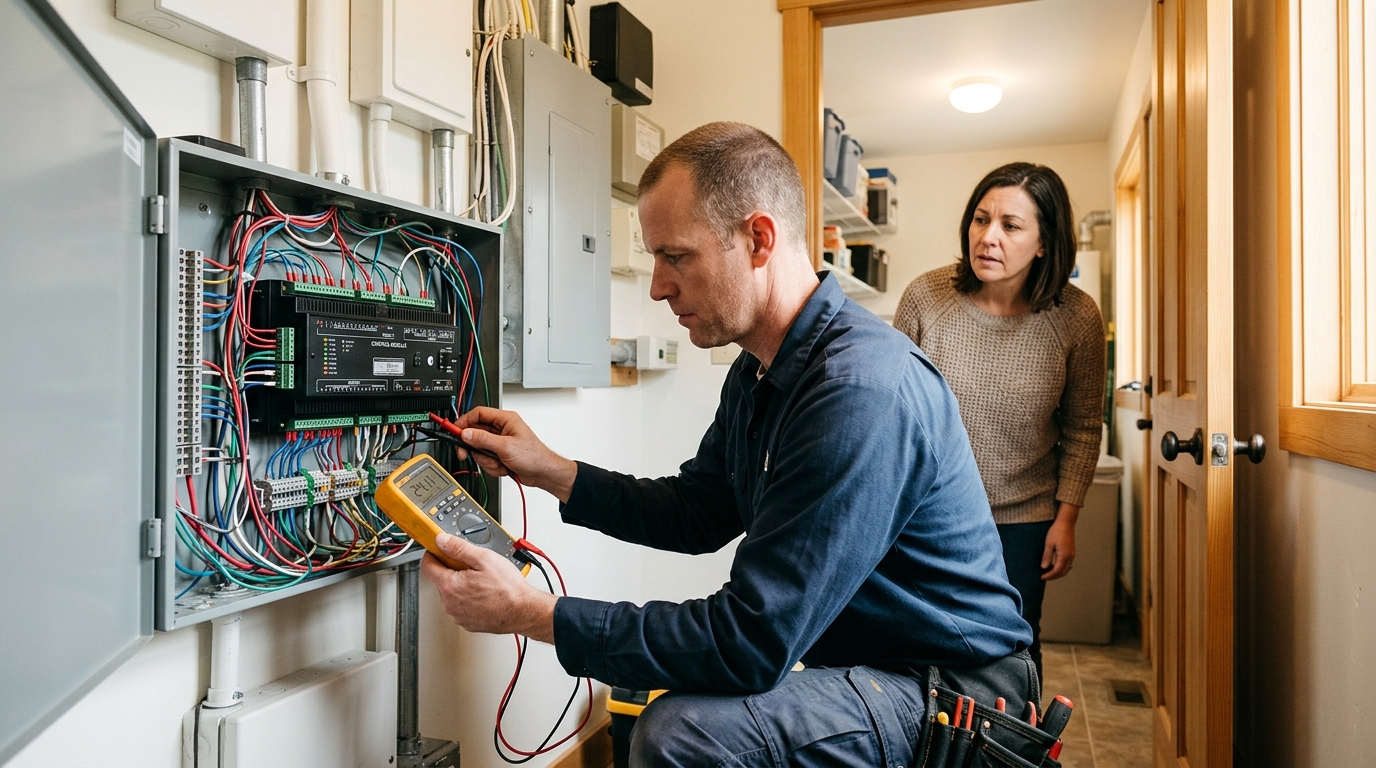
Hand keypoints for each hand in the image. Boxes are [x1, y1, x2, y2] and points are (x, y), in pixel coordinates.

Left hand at [421, 533, 556, 642]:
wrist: (523, 611)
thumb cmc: (508, 589)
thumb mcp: (485, 559)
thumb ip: (459, 548)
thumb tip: (442, 541)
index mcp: (450, 586)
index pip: (427, 565)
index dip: (434, 553)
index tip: (440, 549)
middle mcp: (449, 603)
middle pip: (441, 579)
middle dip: (453, 570)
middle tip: (473, 567)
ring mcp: (457, 615)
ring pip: (452, 593)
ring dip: (462, 585)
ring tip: (483, 582)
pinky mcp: (466, 622)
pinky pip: (461, 606)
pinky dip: (469, 599)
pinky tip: (484, 594)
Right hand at [449, 406, 578, 501]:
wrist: (543, 473)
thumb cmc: (534, 456)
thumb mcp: (505, 446)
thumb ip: (483, 439)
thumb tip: (466, 433)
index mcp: (505, 420)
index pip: (478, 414)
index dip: (464, 422)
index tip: (454, 431)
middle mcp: (501, 429)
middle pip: (475, 433)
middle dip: (474, 447)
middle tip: (466, 453)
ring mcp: (499, 443)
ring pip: (479, 449)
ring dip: (486, 459)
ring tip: (499, 462)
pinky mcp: (499, 454)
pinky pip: (485, 459)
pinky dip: (492, 466)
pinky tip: (503, 467)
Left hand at [1041, 503, 1078, 579]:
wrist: (1066, 523)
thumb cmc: (1056, 532)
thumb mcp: (1049, 544)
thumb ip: (1047, 556)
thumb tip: (1044, 567)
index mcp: (1064, 555)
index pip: (1057, 570)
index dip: (1049, 575)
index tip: (1042, 577)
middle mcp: (1070, 557)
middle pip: (1063, 572)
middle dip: (1054, 576)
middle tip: (1044, 576)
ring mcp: (1072, 555)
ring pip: (1066, 569)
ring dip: (1058, 573)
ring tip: (1048, 572)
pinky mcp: (1072, 552)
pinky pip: (1067, 564)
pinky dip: (1061, 568)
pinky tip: (1055, 567)